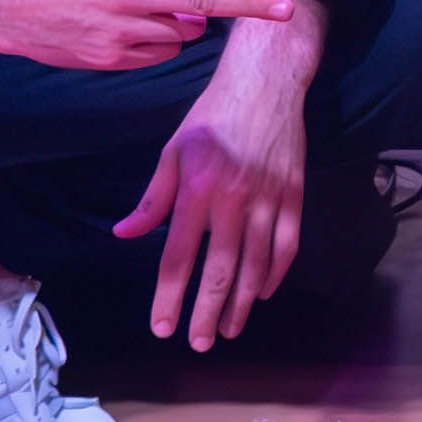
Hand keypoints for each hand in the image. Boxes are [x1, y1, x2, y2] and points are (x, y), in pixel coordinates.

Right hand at [0, 0, 291, 70]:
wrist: (4, 7)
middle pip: (201, 0)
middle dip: (247, 5)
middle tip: (284, 9)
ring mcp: (121, 29)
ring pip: (183, 32)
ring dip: (184, 21)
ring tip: (152, 7)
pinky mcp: (112, 58)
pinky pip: (159, 52)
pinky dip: (161, 41)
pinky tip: (133, 28)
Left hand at [114, 3, 316, 348]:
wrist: (266, 79)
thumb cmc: (213, 113)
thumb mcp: (173, 149)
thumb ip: (152, 198)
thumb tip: (125, 234)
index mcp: (197, 187)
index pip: (178, 256)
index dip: (169, 297)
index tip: (162, 327)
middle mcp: (234, 197)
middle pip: (220, 270)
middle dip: (208, 312)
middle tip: (198, 343)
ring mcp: (270, 197)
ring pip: (256, 265)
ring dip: (243, 303)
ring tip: (229, 330)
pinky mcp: (295, 194)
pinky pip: (288, 245)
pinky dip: (276, 273)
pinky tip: (264, 293)